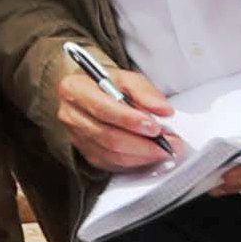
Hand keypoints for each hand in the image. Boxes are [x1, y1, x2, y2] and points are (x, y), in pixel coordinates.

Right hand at [53, 56, 175, 173]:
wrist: (92, 92)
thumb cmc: (107, 84)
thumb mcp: (126, 77)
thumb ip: (145, 92)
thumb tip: (163, 110)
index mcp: (75, 89)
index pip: (102, 109)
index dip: (130, 120)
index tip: (154, 127)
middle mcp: (71, 115)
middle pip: (108, 136)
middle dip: (143, 144)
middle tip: (169, 144)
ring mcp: (76, 137)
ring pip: (112, 154)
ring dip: (143, 156)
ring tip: (164, 150)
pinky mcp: (87, 153)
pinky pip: (113, 164)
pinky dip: (135, 162)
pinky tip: (149, 155)